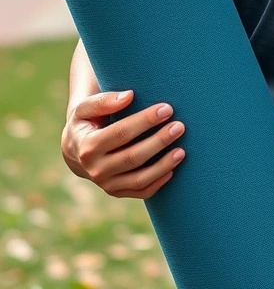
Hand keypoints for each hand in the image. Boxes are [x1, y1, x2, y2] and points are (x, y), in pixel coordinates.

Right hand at [61, 89, 185, 198]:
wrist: (75, 149)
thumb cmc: (86, 122)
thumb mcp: (85, 108)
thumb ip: (104, 101)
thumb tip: (129, 96)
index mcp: (88, 146)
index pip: (122, 132)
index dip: (145, 120)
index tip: (167, 108)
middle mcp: (96, 169)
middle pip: (133, 157)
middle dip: (159, 141)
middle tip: (179, 126)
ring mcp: (106, 184)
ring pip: (139, 179)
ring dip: (163, 165)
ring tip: (182, 150)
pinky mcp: (116, 192)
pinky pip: (141, 192)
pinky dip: (158, 182)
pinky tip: (173, 169)